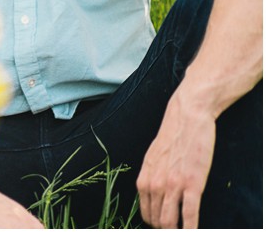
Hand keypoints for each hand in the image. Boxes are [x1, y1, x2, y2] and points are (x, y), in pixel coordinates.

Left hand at [136, 88, 215, 227]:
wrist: (186, 118)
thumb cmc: (172, 138)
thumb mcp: (153, 159)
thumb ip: (151, 178)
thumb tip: (153, 196)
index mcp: (144, 180)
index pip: (146, 214)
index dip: (156, 224)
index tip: (165, 226)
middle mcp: (154, 185)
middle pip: (158, 222)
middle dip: (167, 229)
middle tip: (176, 229)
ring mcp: (173, 186)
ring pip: (170, 222)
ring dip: (177, 230)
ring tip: (184, 231)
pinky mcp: (192, 184)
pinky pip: (190, 215)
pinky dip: (192, 228)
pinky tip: (195, 231)